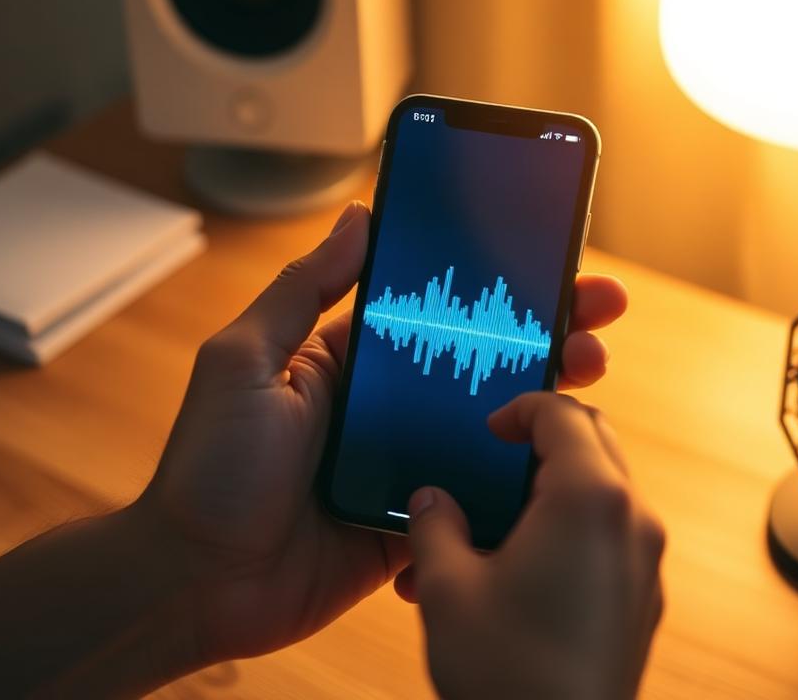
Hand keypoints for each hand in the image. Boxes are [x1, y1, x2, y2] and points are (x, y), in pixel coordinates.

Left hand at [137, 202, 628, 663]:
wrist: (199, 582)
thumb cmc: (209, 469)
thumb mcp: (244, 361)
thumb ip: (303, 291)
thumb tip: (358, 216)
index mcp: (350, 360)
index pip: (436, 311)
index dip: (491, 285)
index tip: (546, 257)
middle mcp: (386, 405)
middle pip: (481, 361)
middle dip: (543, 330)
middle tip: (598, 308)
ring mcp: (405, 463)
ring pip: (491, 424)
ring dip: (545, 397)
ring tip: (590, 368)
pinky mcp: (416, 518)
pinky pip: (477, 495)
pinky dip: (516, 475)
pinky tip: (555, 453)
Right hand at [405, 393, 665, 699]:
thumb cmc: (507, 675)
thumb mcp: (449, 590)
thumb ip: (435, 527)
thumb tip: (431, 499)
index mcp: (589, 499)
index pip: (564, 414)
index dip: (521, 407)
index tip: (487, 427)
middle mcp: (632, 520)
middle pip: (595, 441)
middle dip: (543, 440)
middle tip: (493, 461)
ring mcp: (645, 561)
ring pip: (606, 489)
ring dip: (555, 487)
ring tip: (494, 525)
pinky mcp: (644, 597)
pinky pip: (611, 536)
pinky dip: (572, 528)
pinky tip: (520, 568)